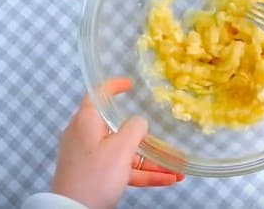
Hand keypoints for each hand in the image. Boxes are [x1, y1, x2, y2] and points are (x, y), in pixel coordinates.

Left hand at [52, 78, 183, 208]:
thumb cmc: (94, 176)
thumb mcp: (120, 148)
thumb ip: (134, 128)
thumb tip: (139, 122)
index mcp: (86, 122)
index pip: (98, 95)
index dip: (114, 86)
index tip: (130, 84)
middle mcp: (86, 136)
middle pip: (118, 128)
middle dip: (145, 135)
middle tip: (163, 132)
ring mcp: (90, 158)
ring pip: (125, 152)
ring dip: (151, 160)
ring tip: (177, 166)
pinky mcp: (95, 176)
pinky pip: (123, 169)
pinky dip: (143, 173)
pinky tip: (168, 179)